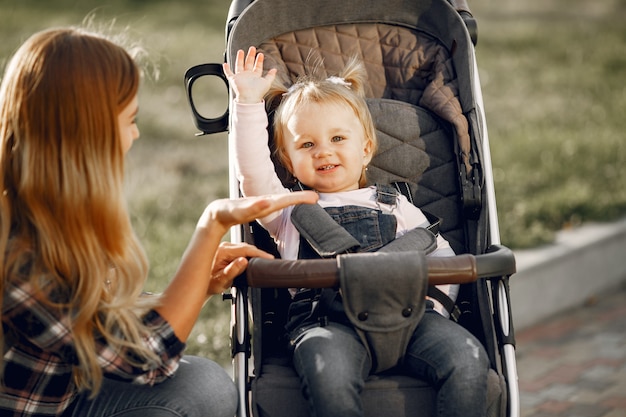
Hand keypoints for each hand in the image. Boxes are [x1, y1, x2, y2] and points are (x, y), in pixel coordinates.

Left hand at [199, 190, 317, 234]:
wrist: (220, 212)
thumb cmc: (228, 211)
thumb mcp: (240, 211)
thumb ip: (254, 207)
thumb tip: (269, 202)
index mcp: (265, 202)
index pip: (286, 199)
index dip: (300, 198)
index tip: (313, 198)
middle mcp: (266, 202)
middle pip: (288, 198)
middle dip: (302, 197)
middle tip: (316, 197)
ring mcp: (264, 205)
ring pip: (284, 201)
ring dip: (297, 200)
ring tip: (311, 199)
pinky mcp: (261, 208)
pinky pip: (278, 205)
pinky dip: (288, 203)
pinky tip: (292, 205)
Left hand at [207, 242, 274, 294]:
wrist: (199, 282)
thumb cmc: (208, 283)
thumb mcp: (221, 280)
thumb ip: (232, 270)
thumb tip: (244, 261)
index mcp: (222, 251)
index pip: (245, 249)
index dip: (259, 253)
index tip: (269, 257)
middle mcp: (224, 246)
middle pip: (246, 247)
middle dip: (258, 253)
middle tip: (269, 260)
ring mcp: (225, 247)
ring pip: (244, 248)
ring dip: (253, 253)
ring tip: (263, 260)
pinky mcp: (226, 250)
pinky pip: (241, 249)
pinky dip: (248, 253)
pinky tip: (253, 258)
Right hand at [222, 46, 276, 103]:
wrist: (249, 97)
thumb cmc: (258, 92)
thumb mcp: (267, 82)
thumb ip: (271, 76)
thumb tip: (275, 69)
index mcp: (255, 77)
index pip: (257, 66)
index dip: (259, 60)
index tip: (260, 54)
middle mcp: (248, 76)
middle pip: (248, 63)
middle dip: (250, 55)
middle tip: (252, 48)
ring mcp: (240, 77)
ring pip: (239, 65)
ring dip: (240, 58)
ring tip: (240, 51)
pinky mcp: (234, 79)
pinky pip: (229, 73)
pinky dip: (226, 69)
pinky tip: (225, 64)